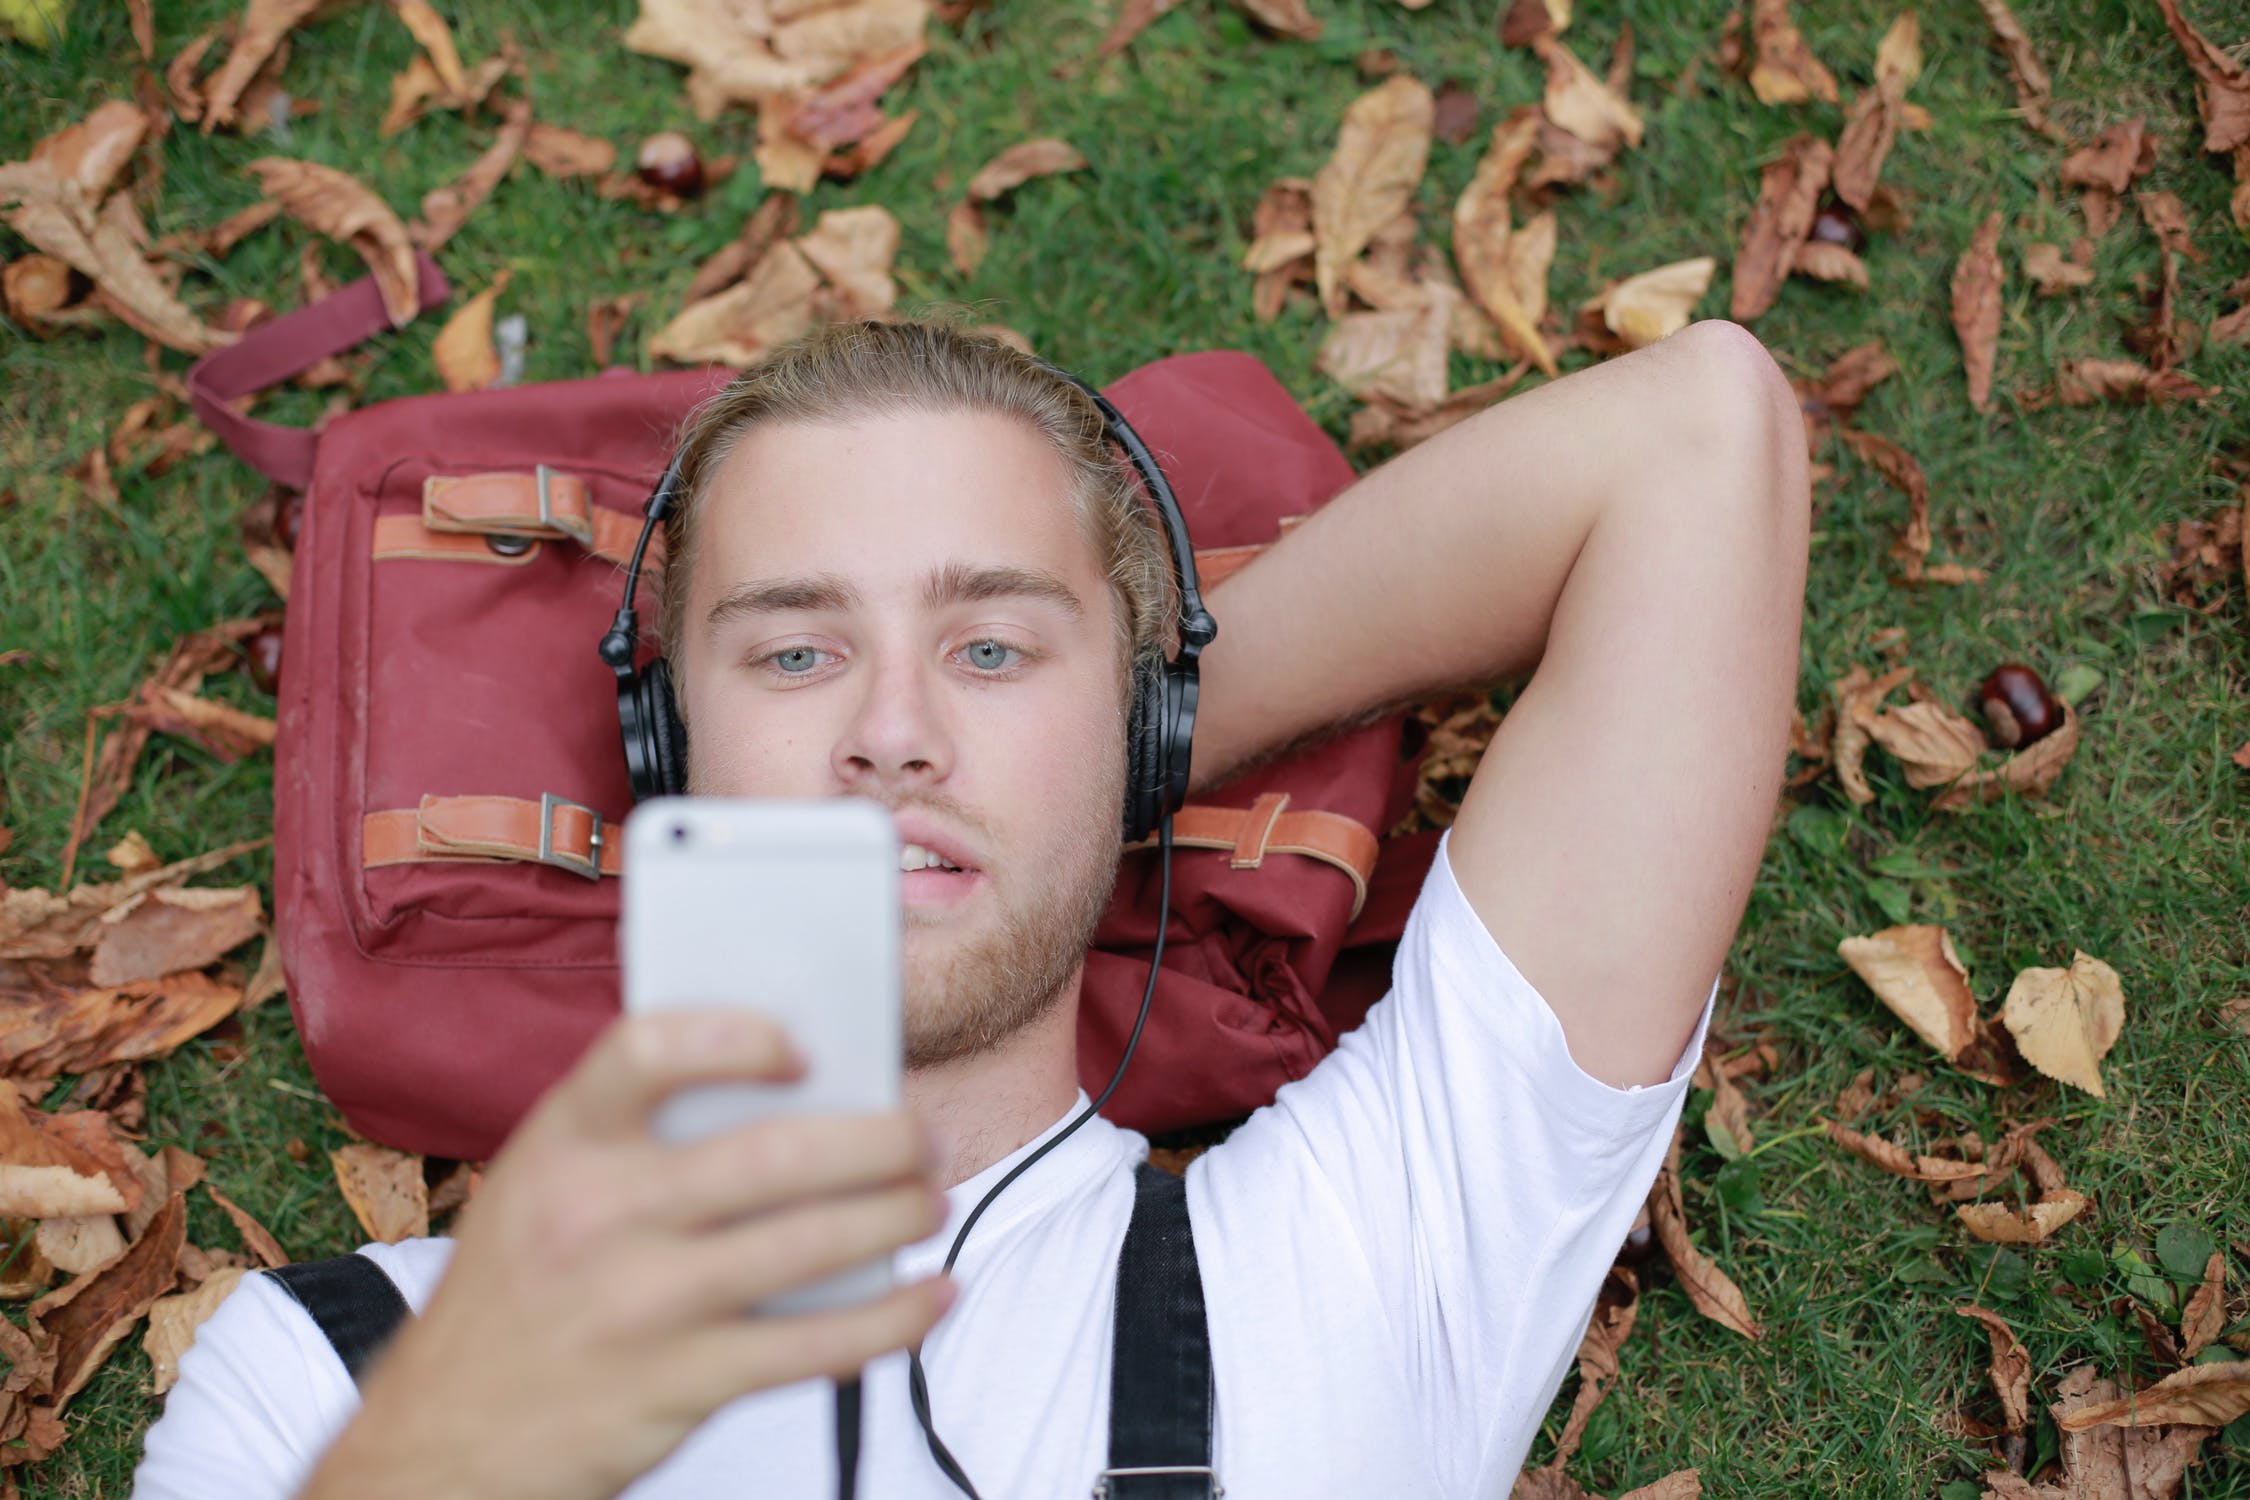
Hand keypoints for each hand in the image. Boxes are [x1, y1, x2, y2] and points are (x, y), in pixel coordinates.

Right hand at [296, 1009, 952, 1499]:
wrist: (442, 1441)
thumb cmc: (522, 1288)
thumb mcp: (544, 1185)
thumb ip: (641, 1134)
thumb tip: (800, 1093)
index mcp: (563, 1143)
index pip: (645, 1051)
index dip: (734, 1036)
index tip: (801, 1046)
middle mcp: (599, 1215)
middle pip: (773, 1155)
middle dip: (877, 1140)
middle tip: (918, 1134)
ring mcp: (642, 1305)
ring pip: (810, 1243)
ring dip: (896, 1214)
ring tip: (929, 1197)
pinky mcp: (680, 1385)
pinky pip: (815, 1345)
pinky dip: (892, 1318)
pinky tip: (931, 1293)